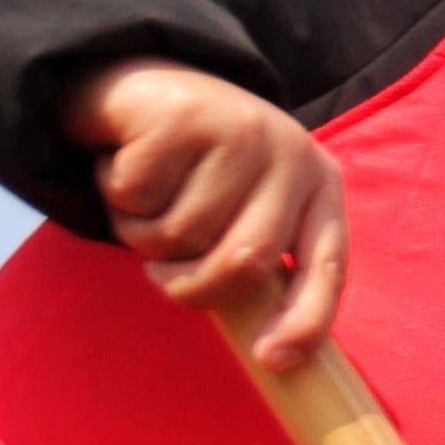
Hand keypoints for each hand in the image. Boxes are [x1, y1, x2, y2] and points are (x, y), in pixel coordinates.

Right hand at [66, 61, 348, 368]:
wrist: (137, 84)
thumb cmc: (194, 171)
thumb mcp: (245, 209)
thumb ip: (260, 260)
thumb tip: (273, 354)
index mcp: (319, 185)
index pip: (327, 267)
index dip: (306, 321)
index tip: (272, 360)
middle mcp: (290, 154)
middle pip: (245, 260)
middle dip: (192, 286)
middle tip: (160, 273)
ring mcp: (240, 129)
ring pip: (181, 232)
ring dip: (142, 234)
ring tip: (144, 199)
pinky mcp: (182, 114)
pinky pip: (137, 195)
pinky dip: (117, 195)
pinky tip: (123, 162)